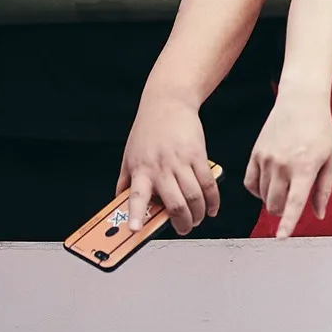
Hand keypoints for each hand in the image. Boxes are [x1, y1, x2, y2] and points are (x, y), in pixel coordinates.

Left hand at [118, 94, 218, 234]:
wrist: (168, 102)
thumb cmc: (148, 128)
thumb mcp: (128, 155)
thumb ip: (125, 180)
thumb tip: (118, 201)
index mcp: (140, 171)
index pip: (135, 197)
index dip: (135, 214)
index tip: (134, 230)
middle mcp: (160, 168)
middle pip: (175, 204)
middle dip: (182, 223)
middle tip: (184, 229)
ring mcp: (181, 162)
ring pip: (194, 196)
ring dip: (198, 213)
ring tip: (197, 219)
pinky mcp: (198, 154)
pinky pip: (208, 183)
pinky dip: (213, 199)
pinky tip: (212, 207)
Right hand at [246, 91, 331, 238]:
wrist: (301, 101)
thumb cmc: (320, 130)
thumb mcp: (331, 159)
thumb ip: (324, 189)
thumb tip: (318, 215)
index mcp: (305, 166)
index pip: (295, 202)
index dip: (288, 223)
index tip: (281, 238)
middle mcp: (283, 164)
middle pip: (275, 204)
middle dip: (283, 211)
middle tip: (292, 200)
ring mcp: (266, 159)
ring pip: (263, 196)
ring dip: (272, 200)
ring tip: (285, 185)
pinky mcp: (254, 154)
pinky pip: (250, 184)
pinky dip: (257, 191)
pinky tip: (268, 186)